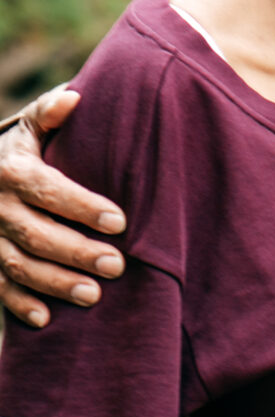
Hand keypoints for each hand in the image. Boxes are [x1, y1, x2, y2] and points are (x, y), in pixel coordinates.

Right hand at [0, 88, 126, 327]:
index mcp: (12, 170)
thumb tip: (75, 97)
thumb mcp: (33, 128)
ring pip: (17, 264)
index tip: (120, 221)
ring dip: (54, 283)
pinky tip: (46, 320)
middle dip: (75, 252)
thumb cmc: (28, 150)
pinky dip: (19, 305)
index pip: (47, 189)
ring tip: (94, 296)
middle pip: (34, 233)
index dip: (81, 206)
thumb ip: (50, 113)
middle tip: (118, 265)